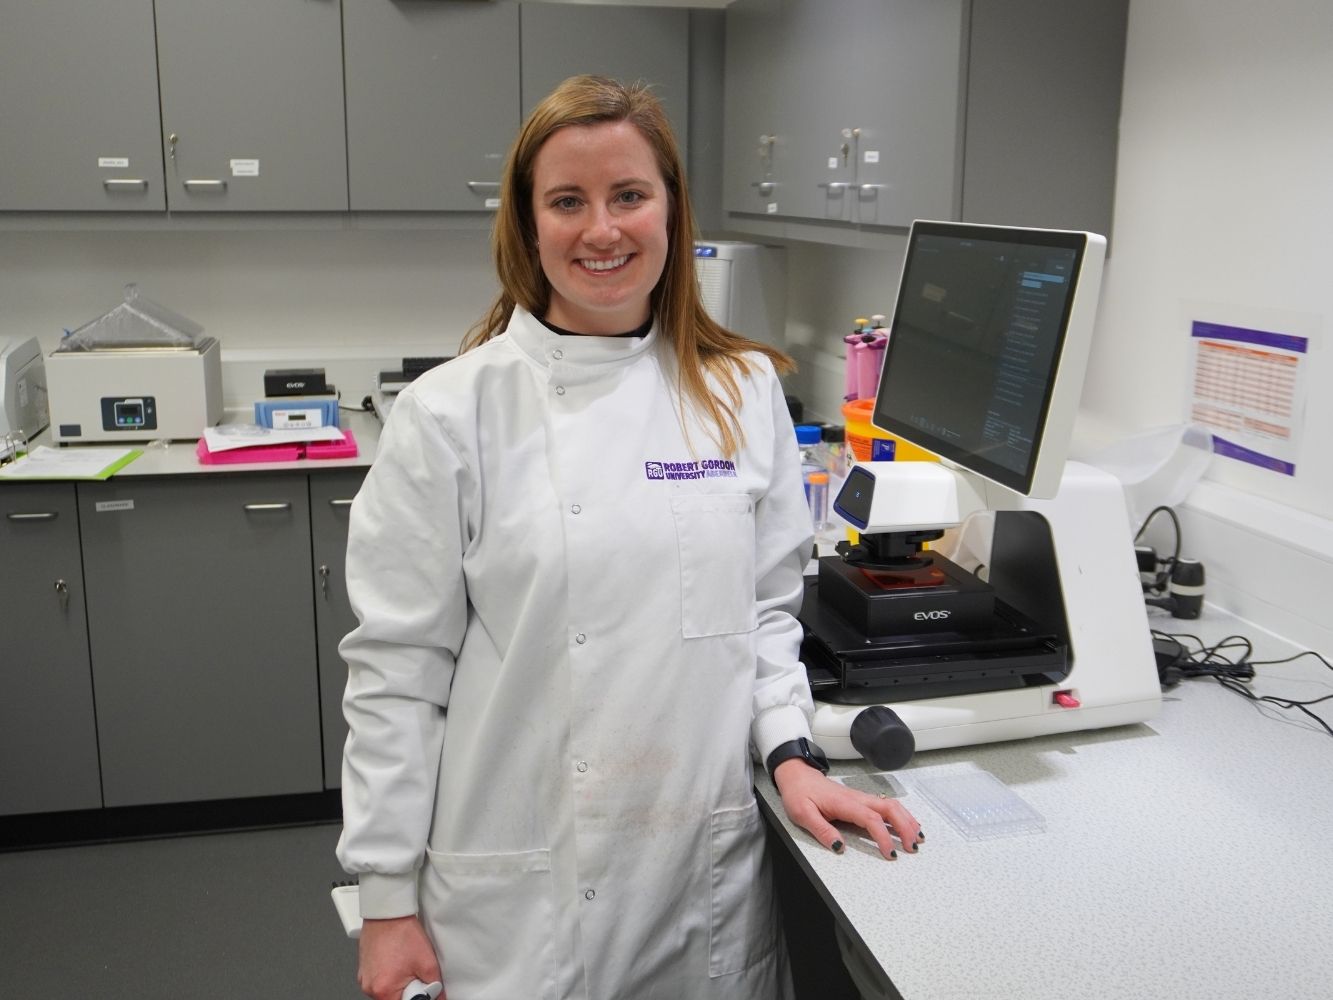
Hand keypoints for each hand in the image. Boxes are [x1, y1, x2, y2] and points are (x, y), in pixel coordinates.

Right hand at [358, 915, 443, 999]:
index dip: (417, 996)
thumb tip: (439, 997)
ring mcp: (365, 979)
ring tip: (403, 963)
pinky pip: (379, 981)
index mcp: (384, 990)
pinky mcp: (363, 971)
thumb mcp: (427, 962)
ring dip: (398, 983)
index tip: (422, 987)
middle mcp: (370, 988)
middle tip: (413, 972)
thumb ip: (435, 986)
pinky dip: (389, 975)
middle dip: (408, 990)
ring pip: (387, 991)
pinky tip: (396, 960)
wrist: (387, 913)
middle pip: (395, 999)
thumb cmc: (402, 932)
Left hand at [773, 759, 922, 859]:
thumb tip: (839, 847)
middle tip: (912, 847)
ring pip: (891, 805)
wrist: (796, 775)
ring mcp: (860, 798)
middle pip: (890, 808)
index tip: (890, 853)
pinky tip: (908, 824)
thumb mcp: (802, 814)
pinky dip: (901, 815)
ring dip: (907, 820)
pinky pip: (886, 805)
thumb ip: (821, 830)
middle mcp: (857, 799)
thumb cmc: (799, 793)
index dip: (883, 837)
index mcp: (844, 803)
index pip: (871, 819)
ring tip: (917, 838)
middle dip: (905, 827)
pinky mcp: (860, 800)